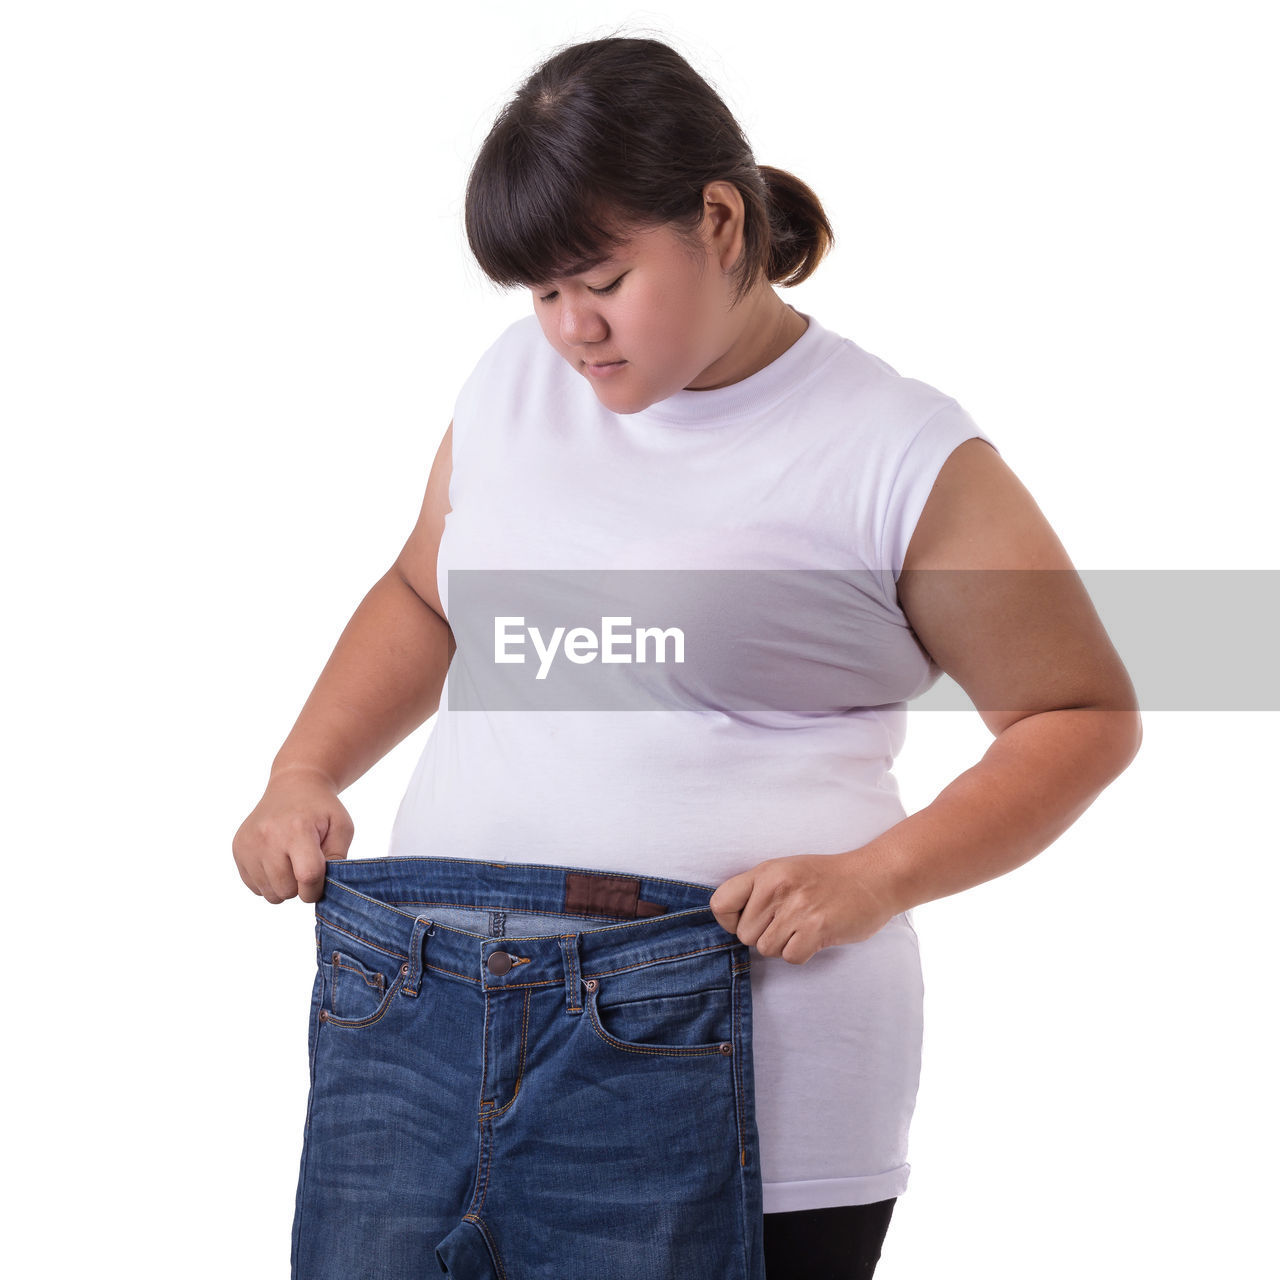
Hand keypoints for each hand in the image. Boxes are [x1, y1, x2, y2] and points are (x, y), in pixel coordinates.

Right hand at [231, 764, 352, 903]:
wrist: (292, 786)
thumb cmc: (321, 809)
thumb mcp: (342, 827)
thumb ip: (338, 858)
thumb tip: (329, 887)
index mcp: (298, 829)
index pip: (308, 876)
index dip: (317, 888)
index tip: (321, 882)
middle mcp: (268, 837)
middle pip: (287, 890)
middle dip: (301, 887)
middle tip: (306, 865)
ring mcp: (249, 844)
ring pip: (270, 894)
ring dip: (285, 886)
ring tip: (292, 862)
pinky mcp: (238, 849)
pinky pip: (255, 887)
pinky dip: (269, 881)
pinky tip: (277, 860)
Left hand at [708, 851, 900, 964]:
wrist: (874, 876)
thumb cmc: (827, 877)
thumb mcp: (786, 870)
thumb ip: (758, 890)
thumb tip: (732, 921)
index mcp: (765, 872)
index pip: (720, 903)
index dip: (730, 920)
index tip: (749, 921)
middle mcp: (777, 888)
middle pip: (744, 935)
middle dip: (763, 936)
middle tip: (787, 924)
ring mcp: (796, 909)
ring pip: (765, 949)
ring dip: (783, 945)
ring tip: (802, 928)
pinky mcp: (816, 928)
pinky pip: (790, 957)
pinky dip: (801, 953)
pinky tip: (815, 937)